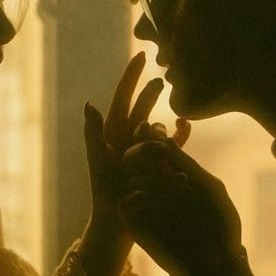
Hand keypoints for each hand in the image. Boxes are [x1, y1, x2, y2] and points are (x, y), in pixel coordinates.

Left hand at [83, 51, 166, 228]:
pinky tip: (185, 127)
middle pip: (143, 107)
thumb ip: (92, 134)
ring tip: (170, 122)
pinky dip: (180, 134)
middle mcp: (129, 137)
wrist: (117, 220)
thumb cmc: (103, 192)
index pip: (122, 97)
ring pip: (158, 125)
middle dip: (151, 92)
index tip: (142, 55)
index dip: (131, 76)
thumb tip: (89, 104)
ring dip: (163, 122)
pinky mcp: (158, 163)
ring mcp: (144, 150)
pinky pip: (173, 144)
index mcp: (112, 132)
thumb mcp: (97, 162)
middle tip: (161, 81)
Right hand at [120, 138, 243, 275]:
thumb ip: (186, 164)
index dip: (152, 137)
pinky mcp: (136, 223)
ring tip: (176, 184)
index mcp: (174, 173)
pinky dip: (137, 197)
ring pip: (130, 176)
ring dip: (148, 175)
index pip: (154, 147)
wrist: (213, 264)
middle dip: (143, 150)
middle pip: (134, 156)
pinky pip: (125, 202)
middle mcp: (156, 186)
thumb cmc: (219, 225)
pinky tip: (154, 200)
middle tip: (160, 153)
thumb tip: (163, 138)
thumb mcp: (207, 187)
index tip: (162, 138)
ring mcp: (145, 204)